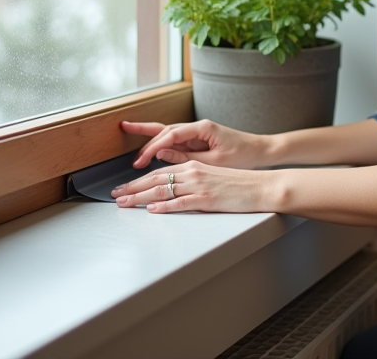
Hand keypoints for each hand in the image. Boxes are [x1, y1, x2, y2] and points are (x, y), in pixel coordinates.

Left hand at [111, 160, 275, 213]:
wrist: (261, 186)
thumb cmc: (238, 183)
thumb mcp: (211, 175)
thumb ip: (191, 177)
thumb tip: (171, 184)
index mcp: (193, 166)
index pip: (159, 172)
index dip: (138, 181)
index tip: (124, 188)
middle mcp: (193, 172)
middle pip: (156, 180)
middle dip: (132, 188)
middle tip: (115, 196)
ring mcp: (200, 186)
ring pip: (163, 191)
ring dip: (140, 198)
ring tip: (124, 204)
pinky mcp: (207, 199)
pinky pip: (182, 203)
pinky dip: (165, 207)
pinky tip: (153, 210)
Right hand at [120, 119, 272, 169]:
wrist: (262, 151)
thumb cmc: (244, 156)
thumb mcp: (215, 161)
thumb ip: (187, 158)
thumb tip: (162, 154)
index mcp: (202, 128)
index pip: (170, 135)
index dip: (152, 147)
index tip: (140, 160)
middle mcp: (198, 127)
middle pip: (166, 127)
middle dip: (144, 129)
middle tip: (123, 127)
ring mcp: (198, 133)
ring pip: (169, 133)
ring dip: (151, 138)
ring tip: (131, 136)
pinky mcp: (200, 141)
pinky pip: (177, 142)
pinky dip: (164, 146)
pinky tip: (153, 152)